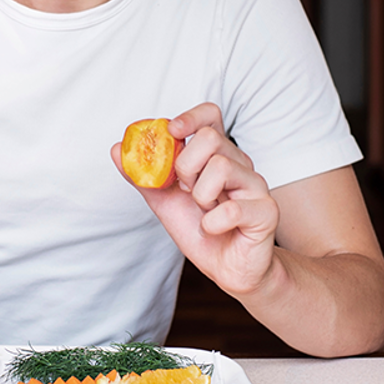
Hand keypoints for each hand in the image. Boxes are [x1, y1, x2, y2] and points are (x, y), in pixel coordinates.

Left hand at [112, 103, 279, 297]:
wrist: (227, 268)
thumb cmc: (201, 229)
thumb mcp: (165, 201)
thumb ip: (144, 176)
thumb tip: (117, 149)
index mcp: (217, 154)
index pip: (210, 115)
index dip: (190, 117)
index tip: (172, 131)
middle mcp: (240, 162)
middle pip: (210, 137)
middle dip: (186, 166)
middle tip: (187, 190)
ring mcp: (256, 185)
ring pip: (222, 167)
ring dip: (201, 197)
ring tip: (205, 211)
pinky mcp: (266, 211)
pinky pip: (231, 208)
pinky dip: (212, 224)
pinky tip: (214, 229)